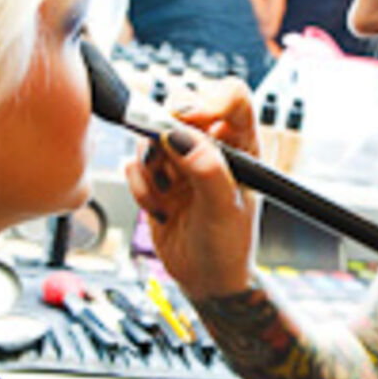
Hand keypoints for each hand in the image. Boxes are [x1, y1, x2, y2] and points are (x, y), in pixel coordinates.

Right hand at [123, 83, 261, 297]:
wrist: (205, 280)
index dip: (209, 100)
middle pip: (183, 106)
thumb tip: (181, 136)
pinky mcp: (157, 177)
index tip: (190, 121)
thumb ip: (207, 170)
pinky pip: (135, 163)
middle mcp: (211, 146)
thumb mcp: (224, 209)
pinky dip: (139, 185)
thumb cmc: (228, 247)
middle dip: (168, 133)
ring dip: (152, 166)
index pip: (231, 98)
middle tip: (168, 157)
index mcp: (242, 145)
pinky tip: (158, 207)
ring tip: (167, 196)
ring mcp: (182, 160)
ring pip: (152, 134)